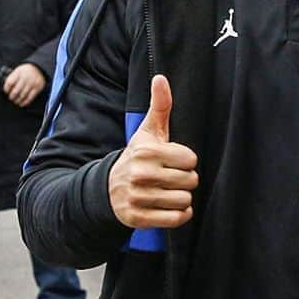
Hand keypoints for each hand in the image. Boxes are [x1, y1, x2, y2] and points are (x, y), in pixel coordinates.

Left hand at [2, 63, 46, 106]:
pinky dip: (25, 102)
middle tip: (11, 98)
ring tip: (15, 101)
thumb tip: (6, 88)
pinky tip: (21, 104)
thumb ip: (12, 77)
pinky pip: (30, 97)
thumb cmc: (25, 71)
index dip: (6, 89)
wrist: (39, 69)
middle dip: (11, 96)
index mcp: (18, 73)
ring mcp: (32, 83)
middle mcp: (25, 78)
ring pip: (22, 95)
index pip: (9, 83)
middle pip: (15, 91)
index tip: (6, 91)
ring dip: (17, 100)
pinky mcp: (37, 88)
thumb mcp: (18, 70)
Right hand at [108, 75, 197, 228]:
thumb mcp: (147, 131)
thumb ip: (159, 106)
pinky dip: (179, 216)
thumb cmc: (137, 157)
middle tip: (171, 178)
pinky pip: (175, 220)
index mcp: (147, 152)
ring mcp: (138, 198)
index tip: (174, 161)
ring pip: (184, 201)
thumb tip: (161, 78)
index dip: (186, 161)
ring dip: (182, 198)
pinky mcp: (138, 218)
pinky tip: (170, 206)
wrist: (107, 189)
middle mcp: (141, 174)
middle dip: (185, 180)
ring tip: (169, 192)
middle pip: (190, 181)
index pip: (191, 160)